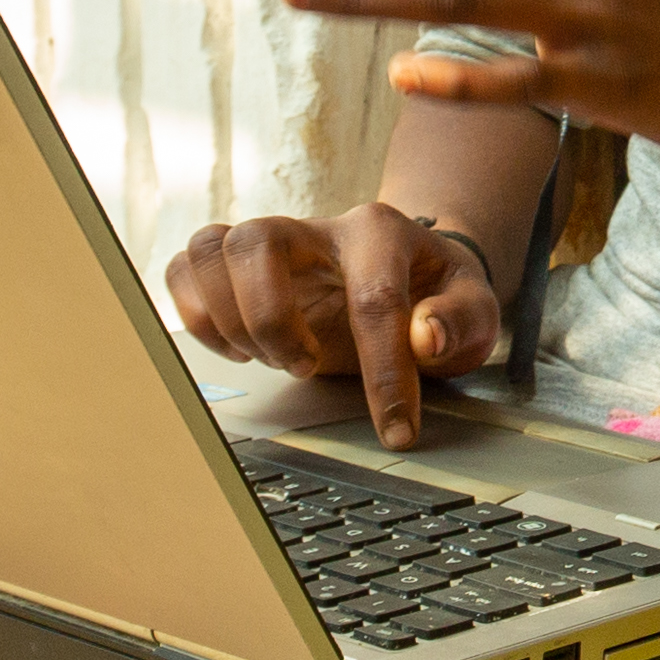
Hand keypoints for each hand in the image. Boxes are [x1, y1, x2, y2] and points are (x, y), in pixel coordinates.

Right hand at [162, 203, 501, 447]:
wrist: (411, 273)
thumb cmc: (437, 295)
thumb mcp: (474, 309)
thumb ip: (461, 320)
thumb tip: (426, 337)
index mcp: (381, 233)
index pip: (375, 299)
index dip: (384, 373)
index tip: (397, 430)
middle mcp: (318, 229)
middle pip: (257, 241)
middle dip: (271, 319)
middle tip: (305, 367)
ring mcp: (274, 245)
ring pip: (212, 247)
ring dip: (230, 318)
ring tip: (272, 359)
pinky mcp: (240, 267)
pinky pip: (185, 268)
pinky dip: (197, 315)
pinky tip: (240, 348)